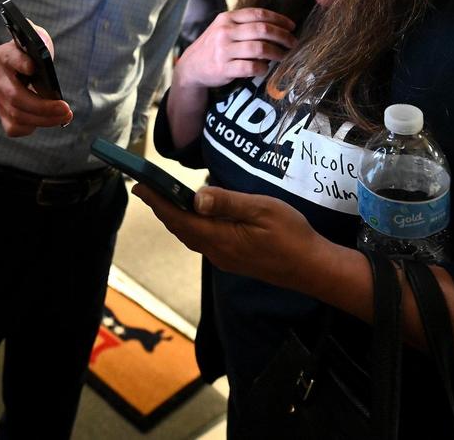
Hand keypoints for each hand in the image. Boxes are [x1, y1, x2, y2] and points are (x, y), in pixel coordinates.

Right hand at [0, 21, 71, 135]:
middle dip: (43, 106)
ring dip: (44, 119)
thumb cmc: (29, 53)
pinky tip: (48, 120)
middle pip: (15, 96)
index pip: (9, 58)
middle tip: (66, 108)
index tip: (32, 67)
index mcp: (4, 55)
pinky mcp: (2, 113)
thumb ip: (38, 36)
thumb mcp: (35, 38)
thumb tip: (42, 44)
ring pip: (17, 115)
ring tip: (65, 115)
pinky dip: (32, 128)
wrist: (11, 68)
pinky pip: (13, 128)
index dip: (19, 63)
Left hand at [132, 183, 325, 292]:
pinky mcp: (233, 260)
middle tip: (145, 188)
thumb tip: (195, 196)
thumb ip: (228, 202)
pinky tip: (194, 216)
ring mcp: (225, 259)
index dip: (158, 201)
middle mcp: (217, 252)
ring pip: (191, 236)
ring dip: (174, 218)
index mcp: (220, 238)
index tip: (140, 185)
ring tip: (163, 199)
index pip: (179, 218)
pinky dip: (190, 226)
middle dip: (161, 208)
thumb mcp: (262, 210)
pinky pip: (202, 241)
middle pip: (181, 228)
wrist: (313, 268)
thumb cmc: (292, 235)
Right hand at [173, 8, 297, 89]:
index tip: (292, 26)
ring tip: (283, 56)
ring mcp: (223, 50)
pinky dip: (262, 68)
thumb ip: (245, 24)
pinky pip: (250, 67)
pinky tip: (265, 68)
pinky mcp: (223, 68)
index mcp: (227, 18)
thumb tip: (277, 26)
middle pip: (262, 30)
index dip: (279, 19)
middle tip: (293, 43)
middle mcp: (225, 32)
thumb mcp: (224, 28)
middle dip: (282, 36)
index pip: (258, 14)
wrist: (191, 66)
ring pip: (259, 48)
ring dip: (276, 53)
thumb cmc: (214, 46)